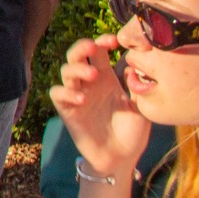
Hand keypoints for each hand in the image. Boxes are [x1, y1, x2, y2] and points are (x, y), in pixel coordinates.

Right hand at [49, 34, 150, 178]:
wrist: (122, 157)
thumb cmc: (132, 132)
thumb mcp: (140, 107)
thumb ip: (137, 87)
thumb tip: (135, 66)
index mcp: (106, 78)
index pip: (98, 51)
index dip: (102, 41)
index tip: (114, 40)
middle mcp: (89, 83)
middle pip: (76, 55)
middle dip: (82, 47)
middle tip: (93, 47)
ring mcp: (77, 95)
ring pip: (66, 71)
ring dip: (77, 68)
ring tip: (93, 75)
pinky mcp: (67, 110)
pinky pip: (57, 94)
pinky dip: (66, 92)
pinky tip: (81, 98)